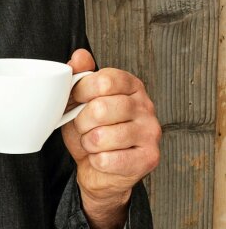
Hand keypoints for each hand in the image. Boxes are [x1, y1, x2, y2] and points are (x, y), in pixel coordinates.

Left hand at [62, 49, 161, 209]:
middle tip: (84, 129)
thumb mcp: (80, 103)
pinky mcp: (149, 158)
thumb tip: (79, 56)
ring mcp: (151, 132)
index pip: (104, 80)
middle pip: (101, 108)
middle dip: (82, 123)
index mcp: (132, 86)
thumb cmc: (92, 134)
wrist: (101, 172)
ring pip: (101, 136)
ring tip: (94, 145)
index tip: (76, 101)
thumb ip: (79, 77)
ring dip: (88, 144)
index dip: (81, 92)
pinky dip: (96, 162)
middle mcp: (146, 106)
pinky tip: (102, 159)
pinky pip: (107, 159)